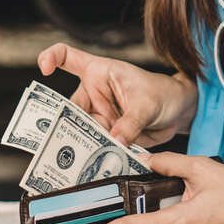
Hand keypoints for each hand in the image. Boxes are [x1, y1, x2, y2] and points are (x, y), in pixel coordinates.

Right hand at [37, 43, 197, 146]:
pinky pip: (91, 145)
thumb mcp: (148, 104)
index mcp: (98, 73)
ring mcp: (96, 115)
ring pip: (77, 131)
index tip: (44, 69)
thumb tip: (115, 141)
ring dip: (78, 145)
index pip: (67, 56)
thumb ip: (131, 123)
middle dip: (62, 125)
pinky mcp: (103, 134)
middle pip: (66, 108)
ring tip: (78, 160)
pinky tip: (88, 166)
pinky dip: (90, 156)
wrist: (178, 114)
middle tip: (60, 141)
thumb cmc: (163, 94)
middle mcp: (92, 94)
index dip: (51, 57)